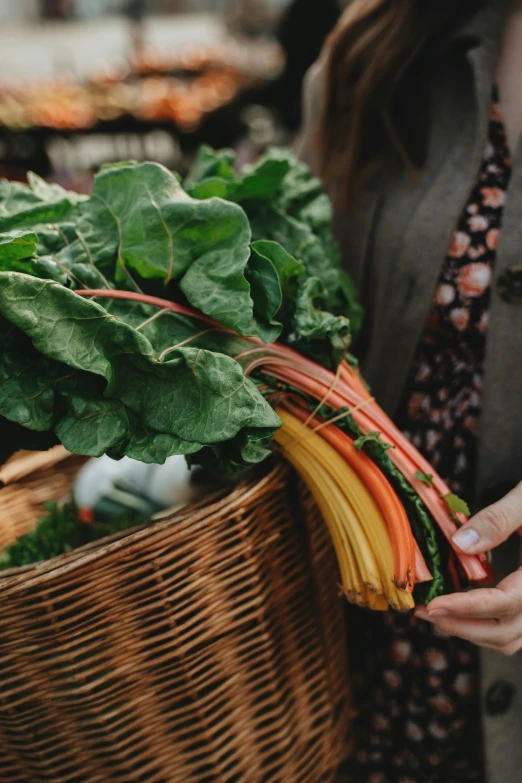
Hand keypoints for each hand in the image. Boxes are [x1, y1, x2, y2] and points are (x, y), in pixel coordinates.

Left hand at [415, 482, 521, 655]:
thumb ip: (498, 519)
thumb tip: (460, 544)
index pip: (505, 603)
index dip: (466, 608)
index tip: (433, 606)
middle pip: (505, 633)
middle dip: (460, 626)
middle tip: (423, 611)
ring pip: (509, 638)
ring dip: (470, 632)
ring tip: (435, 613)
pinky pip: (514, 629)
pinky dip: (484, 626)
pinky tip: (458, 609)